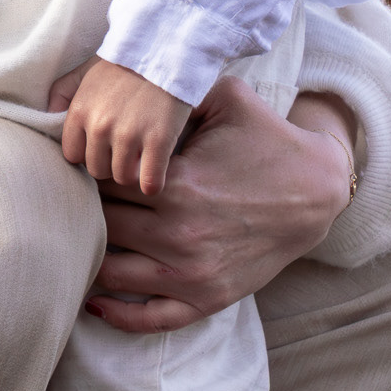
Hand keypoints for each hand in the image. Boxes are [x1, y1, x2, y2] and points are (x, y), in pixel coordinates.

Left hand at [56, 56, 191, 196]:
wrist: (163, 50)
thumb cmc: (122, 65)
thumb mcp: (83, 72)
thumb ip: (61, 93)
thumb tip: (47, 116)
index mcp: (79, 112)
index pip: (73, 156)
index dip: (88, 154)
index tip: (102, 146)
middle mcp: (100, 126)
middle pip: (98, 170)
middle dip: (109, 163)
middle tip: (124, 150)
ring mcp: (129, 134)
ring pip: (123, 177)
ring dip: (132, 173)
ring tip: (140, 156)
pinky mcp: (159, 140)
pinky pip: (149, 183)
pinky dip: (152, 184)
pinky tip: (155, 174)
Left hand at [84, 77, 354, 334]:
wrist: (317, 190)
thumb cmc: (267, 138)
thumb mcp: (227, 96)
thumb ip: (178, 85)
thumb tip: (134, 73)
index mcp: (177, 184)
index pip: (104, 182)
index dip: (88, 172)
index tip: (83, 164)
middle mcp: (180, 233)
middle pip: (103, 224)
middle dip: (85, 210)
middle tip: (72, 200)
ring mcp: (192, 273)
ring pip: (112, 271)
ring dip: (90, 256)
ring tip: (75, 241)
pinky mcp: (207, 298)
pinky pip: (149, 317)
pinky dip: (116, 312)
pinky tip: (93, 299)